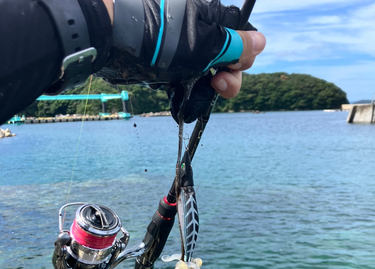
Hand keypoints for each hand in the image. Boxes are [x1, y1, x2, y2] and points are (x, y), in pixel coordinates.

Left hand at [98, 0, 265, 121]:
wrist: (112, 38)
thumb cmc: (162, 37)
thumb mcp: (206, 43)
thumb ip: (235, 46)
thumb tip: (262, 41)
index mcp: (211, 17)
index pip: (240, 38)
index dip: (241, 59)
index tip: (229, 71)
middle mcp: (197, 31)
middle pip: (223, 59)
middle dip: (224, 78)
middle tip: (217, 87)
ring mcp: (179, 49)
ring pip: (202, 74)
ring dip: (201, 91)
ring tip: (191, 99)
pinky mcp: (162, 63)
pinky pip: (181, 81)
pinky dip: (182, 94)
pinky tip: (180, 104)